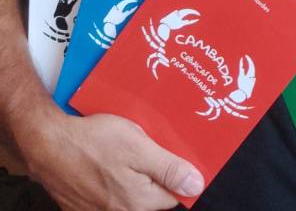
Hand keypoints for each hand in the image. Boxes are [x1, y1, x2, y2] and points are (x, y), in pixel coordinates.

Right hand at [22, 109, 203, 210]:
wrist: (48, 144)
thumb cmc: (93, 142)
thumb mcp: (138, 146)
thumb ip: (168, 168)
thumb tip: (195, 186)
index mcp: (139, 201)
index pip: (174, 195)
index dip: (179, 172)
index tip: (176, 153)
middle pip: (153, 195)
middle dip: (156, 171)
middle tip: (149, 145)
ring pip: (132, 194)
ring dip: (135, 174)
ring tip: (126, 151)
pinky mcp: (84, 206)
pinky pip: (110, 194)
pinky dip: (113, 178)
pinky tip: (108, 160)